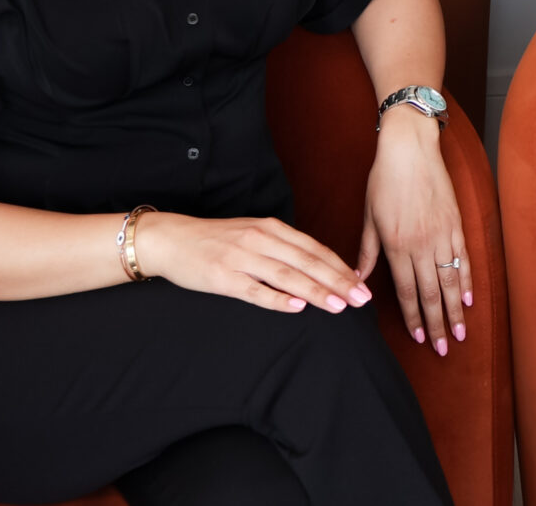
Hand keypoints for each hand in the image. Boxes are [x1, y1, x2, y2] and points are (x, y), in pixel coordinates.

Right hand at [132, 212, 372, 315]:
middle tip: (362, 299)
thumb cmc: (218, 240)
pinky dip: (277, 299)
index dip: (340, 267)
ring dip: (316, 291)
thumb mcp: (255, 235)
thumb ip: (285, 249)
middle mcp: (260, 239)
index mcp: (271, 228)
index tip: (363, 284)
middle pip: (307, 262)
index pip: (315, 249)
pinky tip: (297, 307)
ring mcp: (242, 258)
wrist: (172, 239)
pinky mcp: (224, 278)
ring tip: (339, 305)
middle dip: (338, 281)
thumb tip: (320, 269)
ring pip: (287, 276)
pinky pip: (255, 290)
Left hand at [357, 111, 470, 355]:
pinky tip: (470, 298)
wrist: (410, 147)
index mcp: (397, 245)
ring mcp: (442, 235)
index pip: (407, 291)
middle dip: (438, 324)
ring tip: (461, 332)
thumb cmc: (384, 178)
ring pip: (451, 280)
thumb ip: (367, 252)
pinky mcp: (456, 223)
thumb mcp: (369, 216)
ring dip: (456, 310)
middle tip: (443, 348)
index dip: (413, 318)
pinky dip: (468, 280)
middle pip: (431, 293)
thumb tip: (358, 280)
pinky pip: (464, 258)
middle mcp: (421, 245)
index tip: (419, 339)